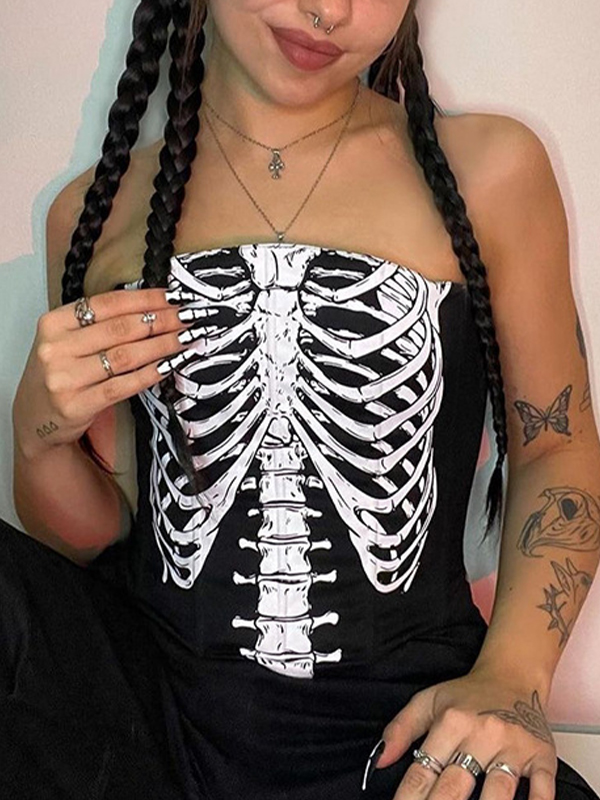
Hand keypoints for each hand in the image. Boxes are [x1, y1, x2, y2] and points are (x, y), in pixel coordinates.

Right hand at [13, 288, 191, 458]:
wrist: (35, 417)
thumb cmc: (61, 373)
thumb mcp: (68, 341)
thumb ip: (101, 324)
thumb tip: (155, 307)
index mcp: (54, 323)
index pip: (109, 303)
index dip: (146, 299)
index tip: (174, 297)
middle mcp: (56, 348)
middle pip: (121, 328)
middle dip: (162, 321)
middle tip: (188, 318)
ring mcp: (64, 378)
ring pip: (125, 356)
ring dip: (162, 346)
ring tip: (185, 339)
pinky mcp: (76, 404)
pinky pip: (122, 385)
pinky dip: (150, 374)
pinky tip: (168, 366)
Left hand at [362, 667, 557, 799]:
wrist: (514, 675)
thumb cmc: (469, 695)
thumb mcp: (428, 701)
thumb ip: (400, 729)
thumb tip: (378, 761)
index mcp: (451, 722)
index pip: (424, 770)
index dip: (409, 798)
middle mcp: (481, 734)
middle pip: (456, 786)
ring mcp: (513, 746)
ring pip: (498, 791)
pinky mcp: (542, 756)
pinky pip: (542, 788)